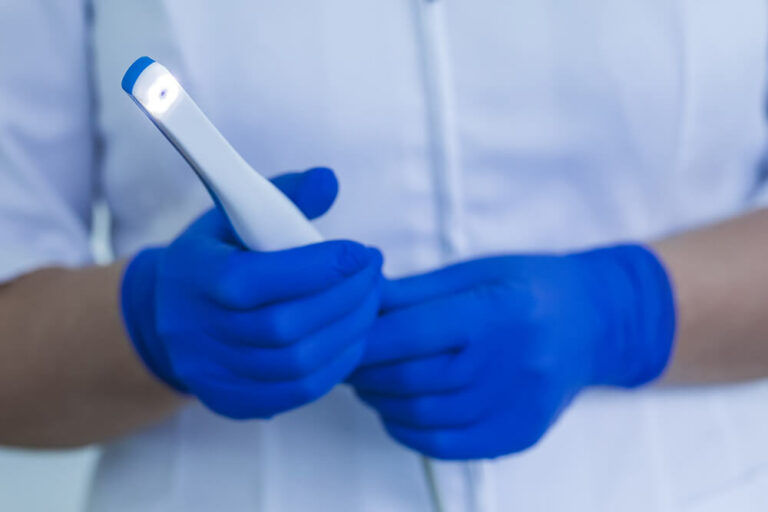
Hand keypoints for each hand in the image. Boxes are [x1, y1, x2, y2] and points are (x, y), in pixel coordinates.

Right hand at [121, 167, 383, 418]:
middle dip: (345, 298)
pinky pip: (297, 392)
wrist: (169, 316)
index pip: (256, 280)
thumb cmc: (216, 256)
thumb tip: (329, 181)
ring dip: (349, 331)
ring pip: (297, 364)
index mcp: (193, 277)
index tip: (360, 252)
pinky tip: (353, 336)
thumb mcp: (235, 215)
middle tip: (374, 273)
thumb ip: (284, 195)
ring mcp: (213, 374)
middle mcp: (196, 332)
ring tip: (371, 301)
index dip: (318, 268)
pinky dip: (337, 364)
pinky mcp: (232, 401)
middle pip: (284, 327)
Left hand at [349, 245, 674, 458]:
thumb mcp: (474, 272)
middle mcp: (511, 362)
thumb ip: (415, 292)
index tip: (341, 335)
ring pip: (423, 416)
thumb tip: (358, 301)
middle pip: (411, 379)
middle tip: (346, 359)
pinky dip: (409, 431)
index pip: (411, 334)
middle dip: (365, 371)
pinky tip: (397, 410)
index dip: (365, 339)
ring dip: (381, 401)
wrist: (593, 322)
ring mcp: (518, 405)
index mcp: (497, 311)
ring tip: (369, 382)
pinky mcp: (518, 434)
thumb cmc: (529, 287)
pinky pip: (446, 446)